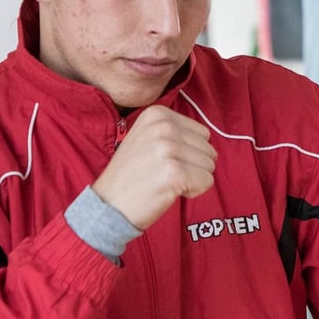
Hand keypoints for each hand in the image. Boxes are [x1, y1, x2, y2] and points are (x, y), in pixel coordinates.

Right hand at [92, 105, 216, 229]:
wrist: (108, 205)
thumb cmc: (132, 176)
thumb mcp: (147, 138)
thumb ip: (174, 132)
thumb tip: (207, 139)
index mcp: (157, 113)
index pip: (202, 134)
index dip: (188, 153)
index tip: (162, 161)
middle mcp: (163, 125)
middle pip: (208, 149)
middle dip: (192, 166)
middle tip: (163, 174)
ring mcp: (168, 147)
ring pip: (210, 166)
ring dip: (192, 179)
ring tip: (164, 182)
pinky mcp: (175, 172)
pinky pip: (207, 182)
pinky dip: (193, 191)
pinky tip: (169, 191)